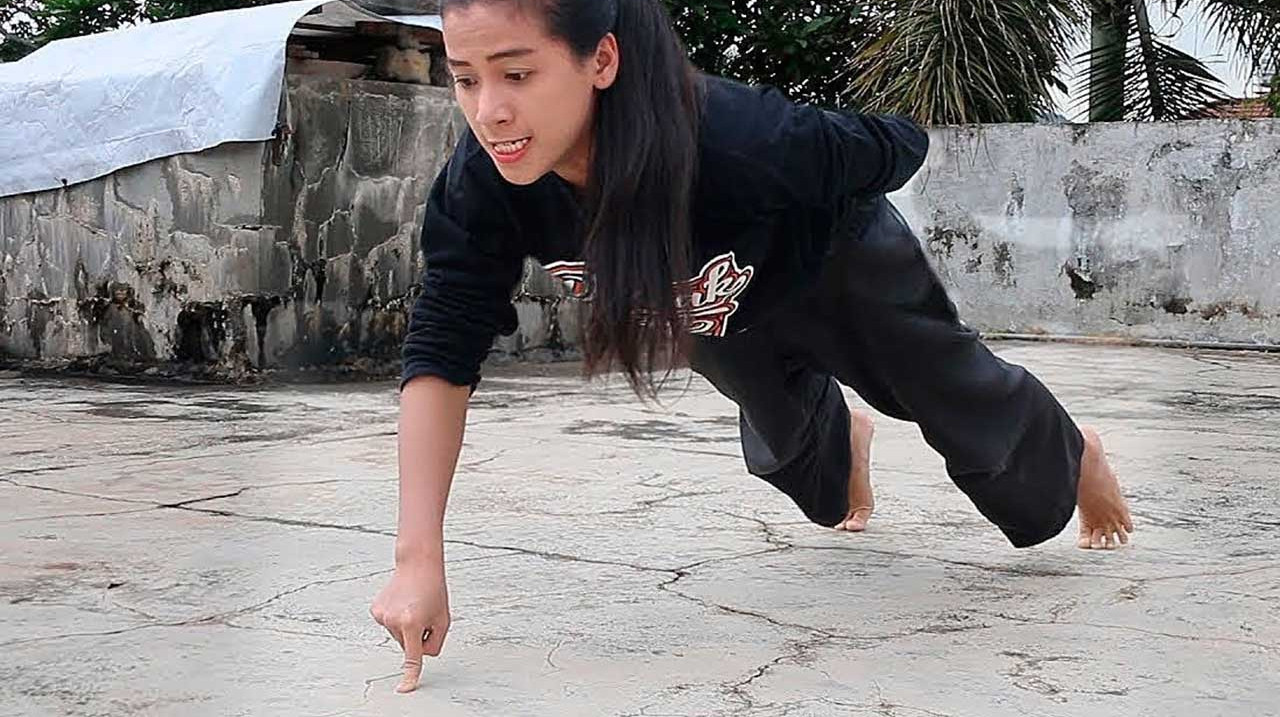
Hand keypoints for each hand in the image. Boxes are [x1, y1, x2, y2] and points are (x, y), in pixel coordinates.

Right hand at [369, 561, 449, 692]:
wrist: (418, 565)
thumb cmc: (434, 590)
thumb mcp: (444, 619)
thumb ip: (435, 643)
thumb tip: (420, 654)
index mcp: (413, 623)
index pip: (413, 657)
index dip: (410, 675)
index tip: (405, 689)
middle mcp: (394, 621)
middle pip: (408, 645)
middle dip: (417, 635)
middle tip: (423, 612)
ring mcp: (382, 616)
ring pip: (398, 636)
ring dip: (407, 626)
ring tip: (413, 605)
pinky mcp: (375, 610)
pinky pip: (390, 625)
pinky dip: (397, 619)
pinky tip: (403, 603)